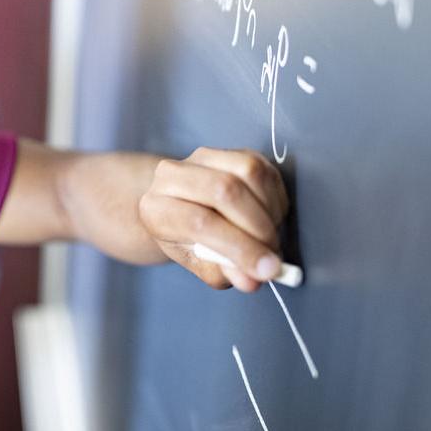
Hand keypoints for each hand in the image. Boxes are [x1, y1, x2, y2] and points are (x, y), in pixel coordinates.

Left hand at [138, 147, 288, 292]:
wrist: (183, 207)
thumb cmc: (189, 241)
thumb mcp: (199, 264)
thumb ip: (223, 272)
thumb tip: (252, 280)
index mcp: (155, 208)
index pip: (200, 223)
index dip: (238, 248)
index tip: (268, 271)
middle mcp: (172, 174)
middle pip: (226, 192)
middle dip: (259, 229)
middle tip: (275, 256)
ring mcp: (200, 157)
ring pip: (248, 173)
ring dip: (270, 212)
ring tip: (270, 237)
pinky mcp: (229, 150)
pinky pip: (263, 167)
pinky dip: (274, 198)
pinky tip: (270, 217)